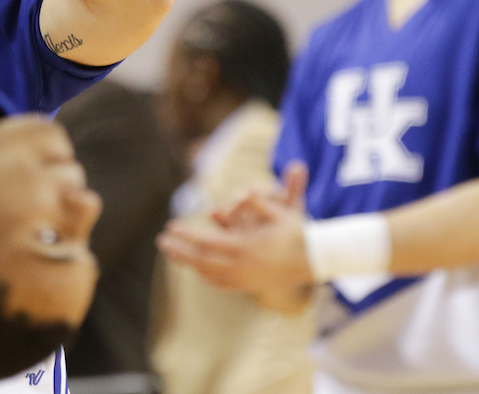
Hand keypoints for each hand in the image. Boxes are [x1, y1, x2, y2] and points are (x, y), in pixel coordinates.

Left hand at [158, 163, 314, 311]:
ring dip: (190, 263)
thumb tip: (240, 192)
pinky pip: (223, 283)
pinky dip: (207, 276)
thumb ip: (256, 201)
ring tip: (174, 255)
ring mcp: (246, 278)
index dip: (187, 234)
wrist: (317, 260)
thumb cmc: (298, 230)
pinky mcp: (252, 285)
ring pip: (210, 274)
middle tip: (161, 243)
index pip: (207, 241)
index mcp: (245, 246)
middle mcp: (242, 265)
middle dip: (180, 252)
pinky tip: (198, 270)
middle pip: (202, 260)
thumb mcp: (278, 211)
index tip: (170, 227)